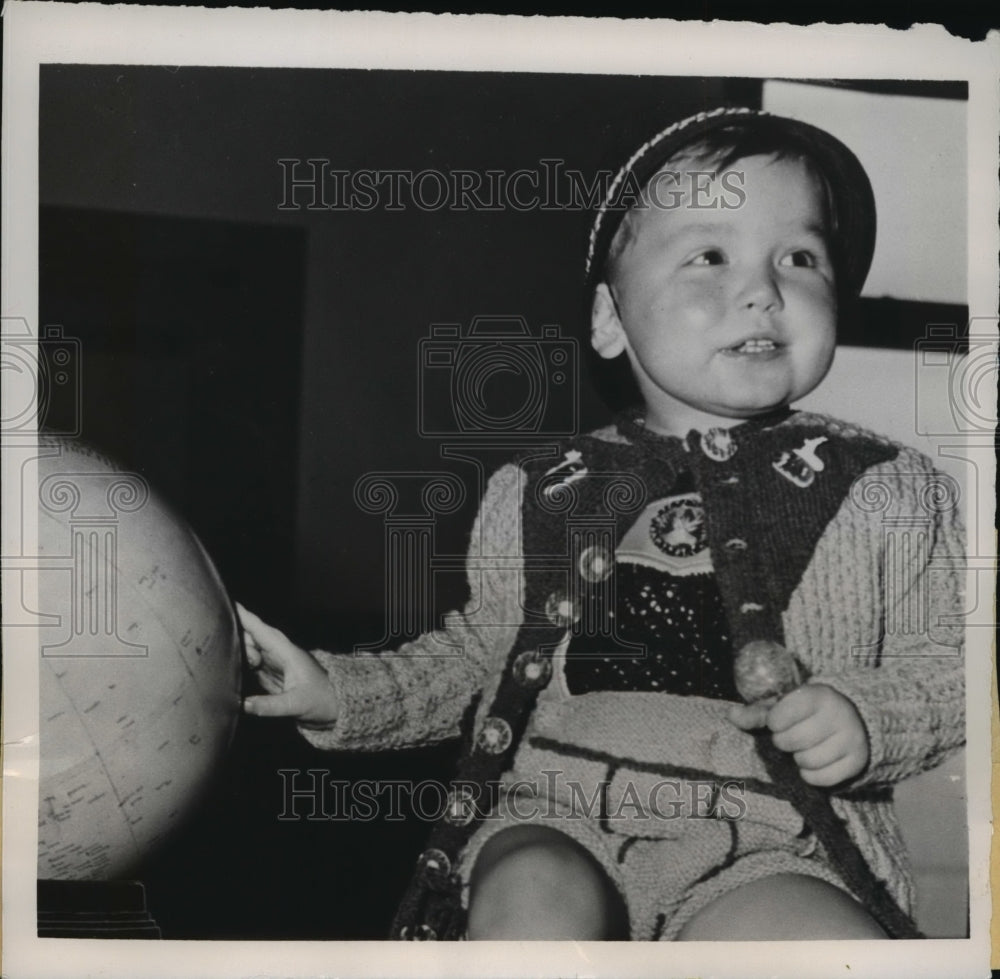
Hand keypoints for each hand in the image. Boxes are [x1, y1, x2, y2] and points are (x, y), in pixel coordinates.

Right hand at [237, 603, 338, 725]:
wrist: (334, 707)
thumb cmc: (321, 700)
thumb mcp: (296, 704)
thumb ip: (270, 705)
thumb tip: (244, 704)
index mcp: (287, 653)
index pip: (262, 631)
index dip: (246, 618)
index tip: (230, 604)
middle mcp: (280, 654)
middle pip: (253, 637)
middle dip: (241, 640)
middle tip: (246, 660)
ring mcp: (275, 664)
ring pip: (251, 649)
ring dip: (242, 654)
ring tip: (246, 668)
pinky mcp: (272, 675)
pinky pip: (252, 663)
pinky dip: (243, 663)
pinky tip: (237, 668)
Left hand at [729, 683, 869, 786]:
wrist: (854, 718)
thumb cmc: (810, 710)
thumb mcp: (787, 704)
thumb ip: (758, 711)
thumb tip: (731, 716)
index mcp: (817, 695)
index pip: (780, 716)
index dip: (774, 722)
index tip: (779, 720)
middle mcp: (837, 715)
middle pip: (792, 741)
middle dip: (784, 742)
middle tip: (790, 736)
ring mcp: (850, 739)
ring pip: (806, 762)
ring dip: (799, 758)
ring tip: (804, 747)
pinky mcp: (856, 762)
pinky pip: (821, 779)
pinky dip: (811, 775)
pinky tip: (815, 761)